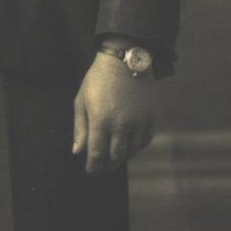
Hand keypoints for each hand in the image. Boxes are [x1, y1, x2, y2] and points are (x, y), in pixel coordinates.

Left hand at [72, 52, 157, 174]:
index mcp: (100, 120)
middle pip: (115, 157)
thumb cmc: (98, 80)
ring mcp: (139, 121)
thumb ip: (80, 128)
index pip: (97, 154)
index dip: (94, 167)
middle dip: (108, 165)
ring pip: (132, 151)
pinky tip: (130, 145)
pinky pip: (145, 140)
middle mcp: (121, 124)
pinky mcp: (152, 117)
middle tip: (104, 167)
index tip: (92, 171)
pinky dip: (137, 146)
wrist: (125, 60)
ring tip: (116, 156)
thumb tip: (78, 152)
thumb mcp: (82, 101)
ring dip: (122, 157)